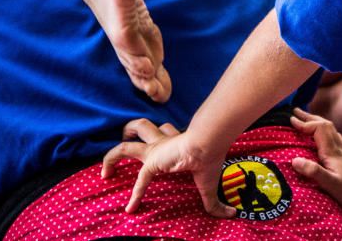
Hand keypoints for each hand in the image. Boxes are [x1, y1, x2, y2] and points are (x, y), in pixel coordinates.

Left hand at [102, 118, 234, 217]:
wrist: (206, 145)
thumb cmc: (209, 158)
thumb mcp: (210, 184)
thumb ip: (215, 201)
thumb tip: (232, 214)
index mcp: (174, 144)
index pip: (164, 136)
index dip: (160, 142)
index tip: (160, 158)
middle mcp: (162, 142)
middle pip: (143, 128)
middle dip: (130, 131)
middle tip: (124, 137)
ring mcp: (155, 149)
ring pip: (129, 142)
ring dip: (118, 148)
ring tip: (109, 162)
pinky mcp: (152, 161)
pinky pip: (140, 179)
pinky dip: (135, 194)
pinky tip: (131, 209)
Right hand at [289, 108, 341, 218]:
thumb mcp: (330, 183)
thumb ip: (313, 171)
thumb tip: (294, 160)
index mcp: (332, 151)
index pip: (318, 128)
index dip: (304, 123)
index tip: (291, 120)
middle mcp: (338, 147)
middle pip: (324, 124)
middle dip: (309, 117)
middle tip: (295, 112)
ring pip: (329, 129)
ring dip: (316, 122)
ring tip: (306, 120)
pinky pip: (333, 137)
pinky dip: (324, 131)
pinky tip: (322, 136)